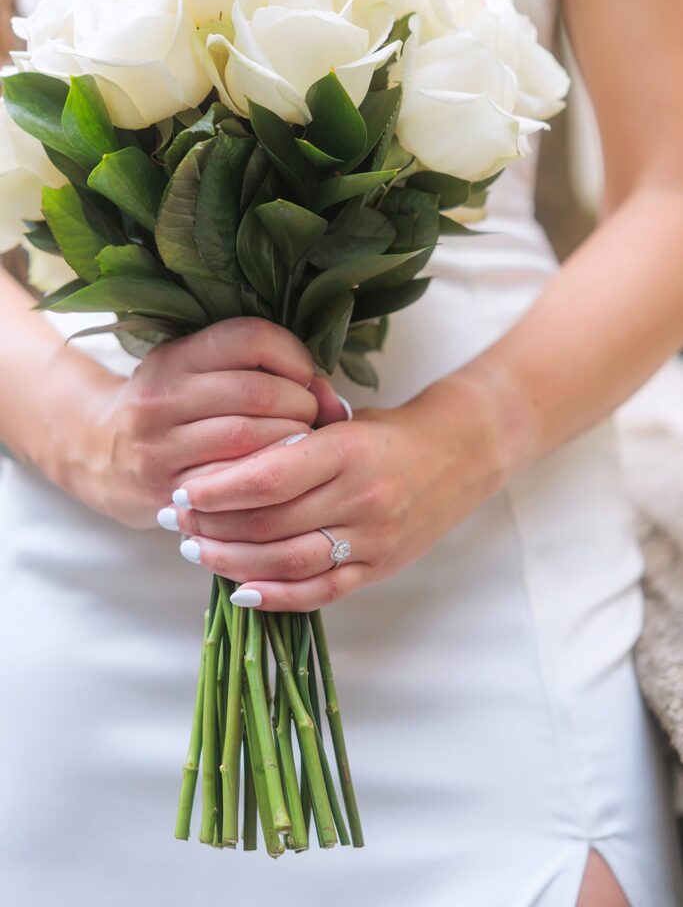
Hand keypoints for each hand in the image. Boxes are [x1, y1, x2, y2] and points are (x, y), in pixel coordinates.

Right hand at [61, 318, 326, 527]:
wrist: (102, 456)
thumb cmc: (172, 410)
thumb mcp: (200, 374)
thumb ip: (262, 372)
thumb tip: (335, 400)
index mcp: (175, 356)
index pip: (249, 337)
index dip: (292, 354)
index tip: (304, 375)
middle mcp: (162, 396)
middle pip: (258, 392)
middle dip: (301, 405)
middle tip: (310, 418)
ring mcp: (161, 446)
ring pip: (251, 438)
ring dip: (291, 442)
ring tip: (299, 446)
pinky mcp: (169, 490)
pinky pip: (236, 483)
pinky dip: (269, 478)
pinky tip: (277, 476)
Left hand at [171, 369, 511, 609]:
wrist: (460, 453)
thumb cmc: (390, 432)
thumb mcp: (344, 420)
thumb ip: (292, 436)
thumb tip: (222, 455)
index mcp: (346, 451)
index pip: (269, 476)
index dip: (218, 488)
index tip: (182, 490)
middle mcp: (360, 498)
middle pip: (269, 523)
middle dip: (212, 525)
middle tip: (176, 521)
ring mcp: (372, 538)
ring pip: (287, 562)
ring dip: (232, 562)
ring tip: (197, 550)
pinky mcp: (379, 567)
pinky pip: (321, 591)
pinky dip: (277, 596)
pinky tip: (240, 591)